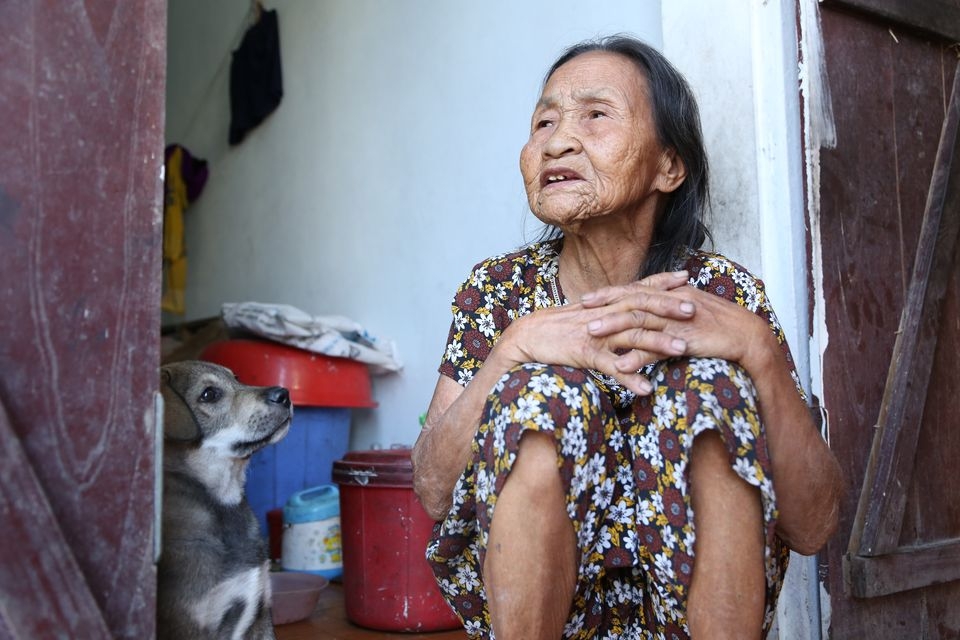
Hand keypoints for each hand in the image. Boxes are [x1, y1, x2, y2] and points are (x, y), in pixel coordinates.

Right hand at [497, 271, 696, 394]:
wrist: (525, 337)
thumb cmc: (556, 328)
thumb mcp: (586, 316)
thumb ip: (608, 313)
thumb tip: (628, 313)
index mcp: (605, 305)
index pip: (638, 288)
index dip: (663, 282)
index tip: (687, 278)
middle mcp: (603, 314)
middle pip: (640, 307)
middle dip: (668, 308)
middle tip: (694, 310)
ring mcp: (594, 334)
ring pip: (631, 336)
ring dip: (657, 343)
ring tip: (682, 351)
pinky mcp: (584, 353)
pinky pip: (610, 367)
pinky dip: (629, 377)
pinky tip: (646, 389)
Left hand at [582, 283, 771, 375]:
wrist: (748, 336)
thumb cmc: (718, 325)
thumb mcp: (689, 310)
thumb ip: (668, 308)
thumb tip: (648, 308)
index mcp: (670, 294)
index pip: (634, 290)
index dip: (610, 293)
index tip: (587, 298)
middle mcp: (670, 303)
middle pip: (631, 301)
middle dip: (604, 305)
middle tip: (579, 311)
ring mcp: (676, 321)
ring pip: (638, 321)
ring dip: (612, 327)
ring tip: (590, 333)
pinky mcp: (684, 341)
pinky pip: (656, 349)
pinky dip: (637, 357)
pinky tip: (620, 366)